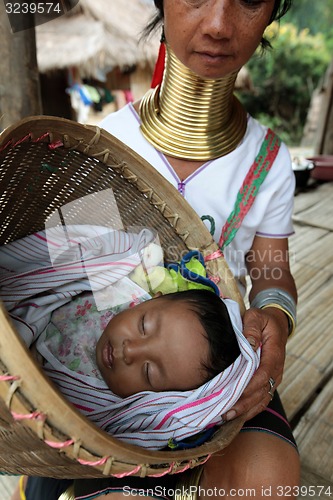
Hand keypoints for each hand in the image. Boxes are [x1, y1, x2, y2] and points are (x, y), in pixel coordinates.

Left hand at [223, 306, 288, 421]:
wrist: (276, 324)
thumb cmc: (263, 320)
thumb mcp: (257, 317)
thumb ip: (252, 328)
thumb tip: (250, 342)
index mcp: (274, 354)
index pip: (263, 375)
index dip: (249, 387)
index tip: (233, 394)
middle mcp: (276, 370)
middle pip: (262, 392)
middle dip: (244, 404)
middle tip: (225, 413)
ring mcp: (273, 378)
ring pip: (262, 400)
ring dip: (246, 410)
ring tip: (226, 418)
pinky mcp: (268, 382)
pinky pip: (261, 400)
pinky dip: (249, 409)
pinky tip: (234, 415)